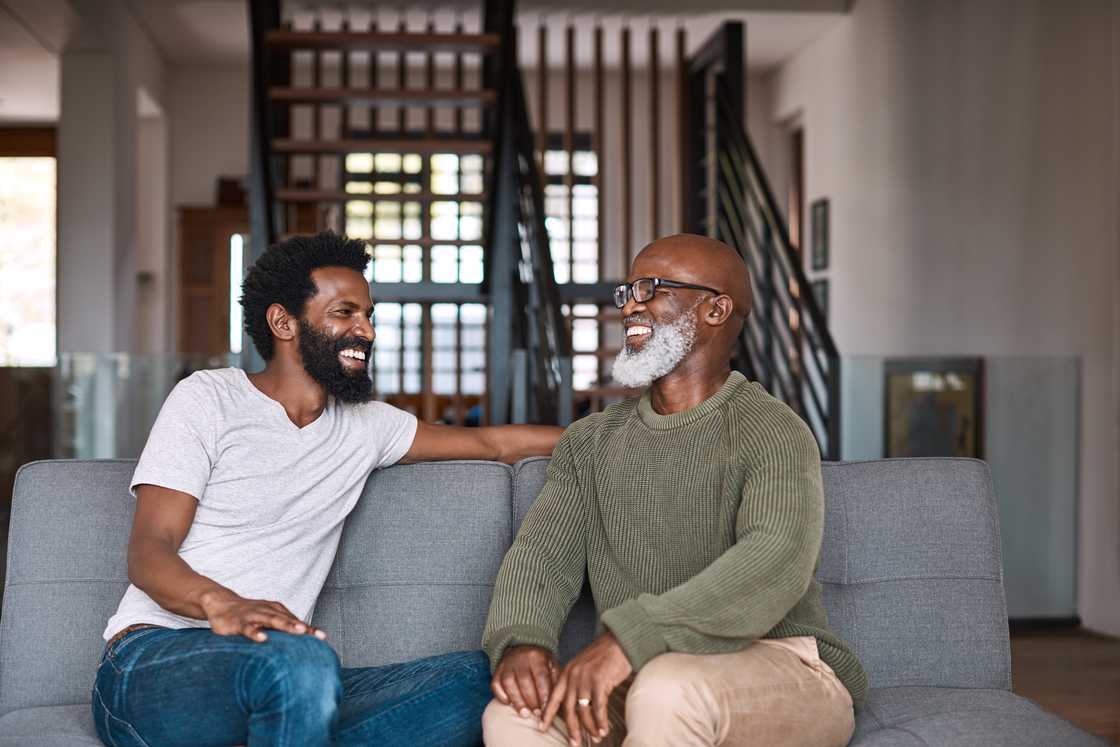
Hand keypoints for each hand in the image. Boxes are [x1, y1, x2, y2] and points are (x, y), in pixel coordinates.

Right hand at [199, 588, 325, 642]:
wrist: (221, 603)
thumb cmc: (250, 614)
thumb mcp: (267, 620)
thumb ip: (281, 629)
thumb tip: (297, 647)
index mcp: (277, 611)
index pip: (295, 621)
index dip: (309, 629)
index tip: (323, 638)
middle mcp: (268, 611)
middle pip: (288, 620)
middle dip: (302, 626)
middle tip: (315, 634)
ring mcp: (254, 615)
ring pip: (272, 620)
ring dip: (286, 625)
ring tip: (299, 631)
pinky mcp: (239, 623)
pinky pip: (249, 628)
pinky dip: (256, 633)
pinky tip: (263, 639)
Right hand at [492, 645, 559, 717]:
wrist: (522, 648)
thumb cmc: (540, 662)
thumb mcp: (551, 665)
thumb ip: (554, 681)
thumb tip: (554, 702)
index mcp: (537, 656)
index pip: (541, 676)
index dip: (543, 694)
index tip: (546, 709)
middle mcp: (520, 658)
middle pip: (524, 680)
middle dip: (531, 700)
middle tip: (536, 714)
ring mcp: (506, 664)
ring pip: (509, 683)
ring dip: (517, 700)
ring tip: (524, 714)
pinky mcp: (497, 671)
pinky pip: (495, 684)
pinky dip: (501, 696)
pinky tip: (509, 704)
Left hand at [541, 633, 631, 745]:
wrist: (618, 641)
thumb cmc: (603, 655)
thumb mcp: (582, 666)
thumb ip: (576, 682)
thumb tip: (577, 705)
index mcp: (566, 673)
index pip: (553, 697)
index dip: (547, 714)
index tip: (541, 728)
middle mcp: (573, 677)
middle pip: (568, 709)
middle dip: (571, 729)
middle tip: (573, 743)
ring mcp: (585, 679)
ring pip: (584, 711)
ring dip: (590, 727)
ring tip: (595, 737)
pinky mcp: (599, 682)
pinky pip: (599, 708)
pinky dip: (601, 721)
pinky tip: (604, 730)